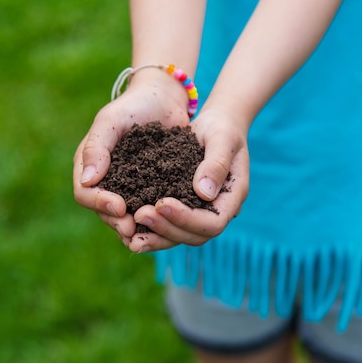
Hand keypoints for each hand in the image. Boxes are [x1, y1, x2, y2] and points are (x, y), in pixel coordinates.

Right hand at [73, 68, 189, 247]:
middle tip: (134, 229)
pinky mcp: (148, 190)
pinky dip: (153, 220)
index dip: (99, 203)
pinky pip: (146, 210)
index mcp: (88, 165)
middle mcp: (104, 181)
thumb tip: (87, 180)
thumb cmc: (133, 105)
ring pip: (124, 216)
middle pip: (103, 211)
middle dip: (117, 222)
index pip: (85, 193)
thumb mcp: (111, 120)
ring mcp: (125, 188)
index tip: (120, 207)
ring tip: (148, 234)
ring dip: (134, 227)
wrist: (164, 100)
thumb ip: (97, 147)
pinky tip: (166, 226)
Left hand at [128, 108, 249, 251]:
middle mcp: (217, 211)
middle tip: (139, 214)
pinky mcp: (184, 209)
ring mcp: (200, 213)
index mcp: (232, 198)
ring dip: (155, 236)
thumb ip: (216, 164)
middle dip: (166, 228)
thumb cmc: (222, 128)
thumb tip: (203, 193)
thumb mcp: (222, 139)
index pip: (212, 222)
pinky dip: (150, 229)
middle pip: (194, 236)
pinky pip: (169, 226)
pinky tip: (130, 223)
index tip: (162, 203)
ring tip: (129, 228)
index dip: (187, 218)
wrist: (215, 126)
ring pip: (180, 236)